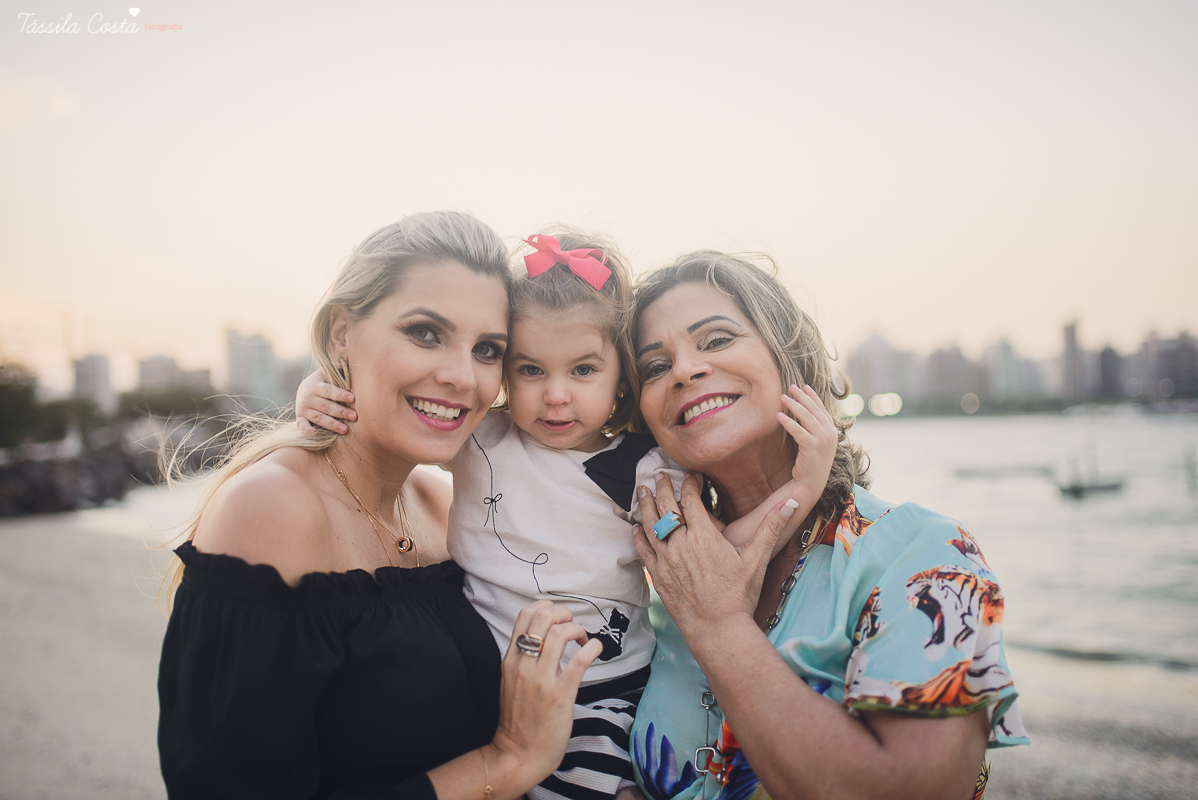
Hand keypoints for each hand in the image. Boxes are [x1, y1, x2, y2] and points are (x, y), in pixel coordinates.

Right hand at [295, 371, 355, 433]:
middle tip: (354, 416)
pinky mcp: (300, 418)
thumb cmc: (322, 383)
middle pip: (326, 406)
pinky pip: (302, 425)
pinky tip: (314, 433)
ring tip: (345, 429)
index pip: (329, 390)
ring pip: (319, 417)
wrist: (303, 391)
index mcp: (316, 386)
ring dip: (332, 424)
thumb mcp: (326, 374)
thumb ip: (337, 369)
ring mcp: (303, 408)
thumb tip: (350, 360)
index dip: (340, 394)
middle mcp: (308, 397)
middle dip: (341, 412)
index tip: (353, 398)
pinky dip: (306, 429)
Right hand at [490, 601, 602, 785]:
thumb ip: (523, 659)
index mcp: (511, 659)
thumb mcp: (511, 681)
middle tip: (573, 627)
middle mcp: (524, 665)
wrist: (518, 754)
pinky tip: (595, 649)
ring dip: (579, 629)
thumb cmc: (518, 720)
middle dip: (564, 614)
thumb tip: (543, 637)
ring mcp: (541, 680)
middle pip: (543, 617)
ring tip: (583, 641)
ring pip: (560, 633)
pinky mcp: (560, 694)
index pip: (525, 615)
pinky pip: (579, 660)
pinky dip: (592, 647)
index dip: (546, 607)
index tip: (559, 616)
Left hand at [632, 473, 795, 636]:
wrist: (717, 628)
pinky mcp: (659, 576)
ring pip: (651, 526)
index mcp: (704, 536)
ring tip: (642, 490)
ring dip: (646, 505)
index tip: (689, 476)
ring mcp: (667, 560)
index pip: (690, 501)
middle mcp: (681, 544)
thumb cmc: (738, 595)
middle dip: (662, 488)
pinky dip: (639, 537)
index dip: (688, 485)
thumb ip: (770, 528)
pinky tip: (635, 528)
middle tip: (659, 475)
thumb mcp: (756, 560)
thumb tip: (790, 503)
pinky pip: (644, 551)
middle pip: (666, 508)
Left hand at [778, 384, 836, 507]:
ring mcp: (822, 440)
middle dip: (802, 397)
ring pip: (806, 417)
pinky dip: (788, 422)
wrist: (811, 483)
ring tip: (782, 397)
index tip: (803, 386)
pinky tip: (778, 416)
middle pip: (814, 410)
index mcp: (832, 431)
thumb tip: (804, 413)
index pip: (822, 409)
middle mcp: (830, 434)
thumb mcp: (816, 442)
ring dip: (793, 405)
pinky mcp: (812, 447)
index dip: (812, 397)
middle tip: (790, 387)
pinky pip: (798, 431)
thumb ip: (814, 428)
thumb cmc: (810, 463)